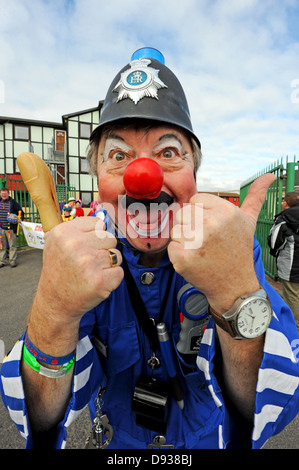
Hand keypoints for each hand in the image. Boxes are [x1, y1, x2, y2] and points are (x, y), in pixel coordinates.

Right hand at [36, 216, 122, 324]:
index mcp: (64, 232)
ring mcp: (88, 262)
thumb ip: (78, 228)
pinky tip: (96, 282)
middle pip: (110, 237)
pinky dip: (112, 278)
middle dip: (103, 250)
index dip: (95, 237)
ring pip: (117, 254)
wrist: (55, 302)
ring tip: (91, 272)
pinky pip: (119, 271)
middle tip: (87, 263)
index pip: (98, 223)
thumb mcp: (57, 243)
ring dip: (108, 264)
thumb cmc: (59, 271)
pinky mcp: (100, 280)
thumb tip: (103, 218)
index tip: (84, 247)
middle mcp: (75, 245)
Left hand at [168, 173, 275, 311]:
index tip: (212, 227)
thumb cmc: (238, 249)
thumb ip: (255, 196)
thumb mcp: (249, 220)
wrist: (234, 285)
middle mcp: (211, 224)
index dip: (200, 213)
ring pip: (175, 229)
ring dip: (184, 240)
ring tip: (201, 250)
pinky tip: (194, 259)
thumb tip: (269, 176)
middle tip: (206, 241)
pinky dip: (179, 253)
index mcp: (225, 211)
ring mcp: (196, 242)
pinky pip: (171, 245)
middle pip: (183, 213)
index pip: (194, 200)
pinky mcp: (183, 258)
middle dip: (191, 226)